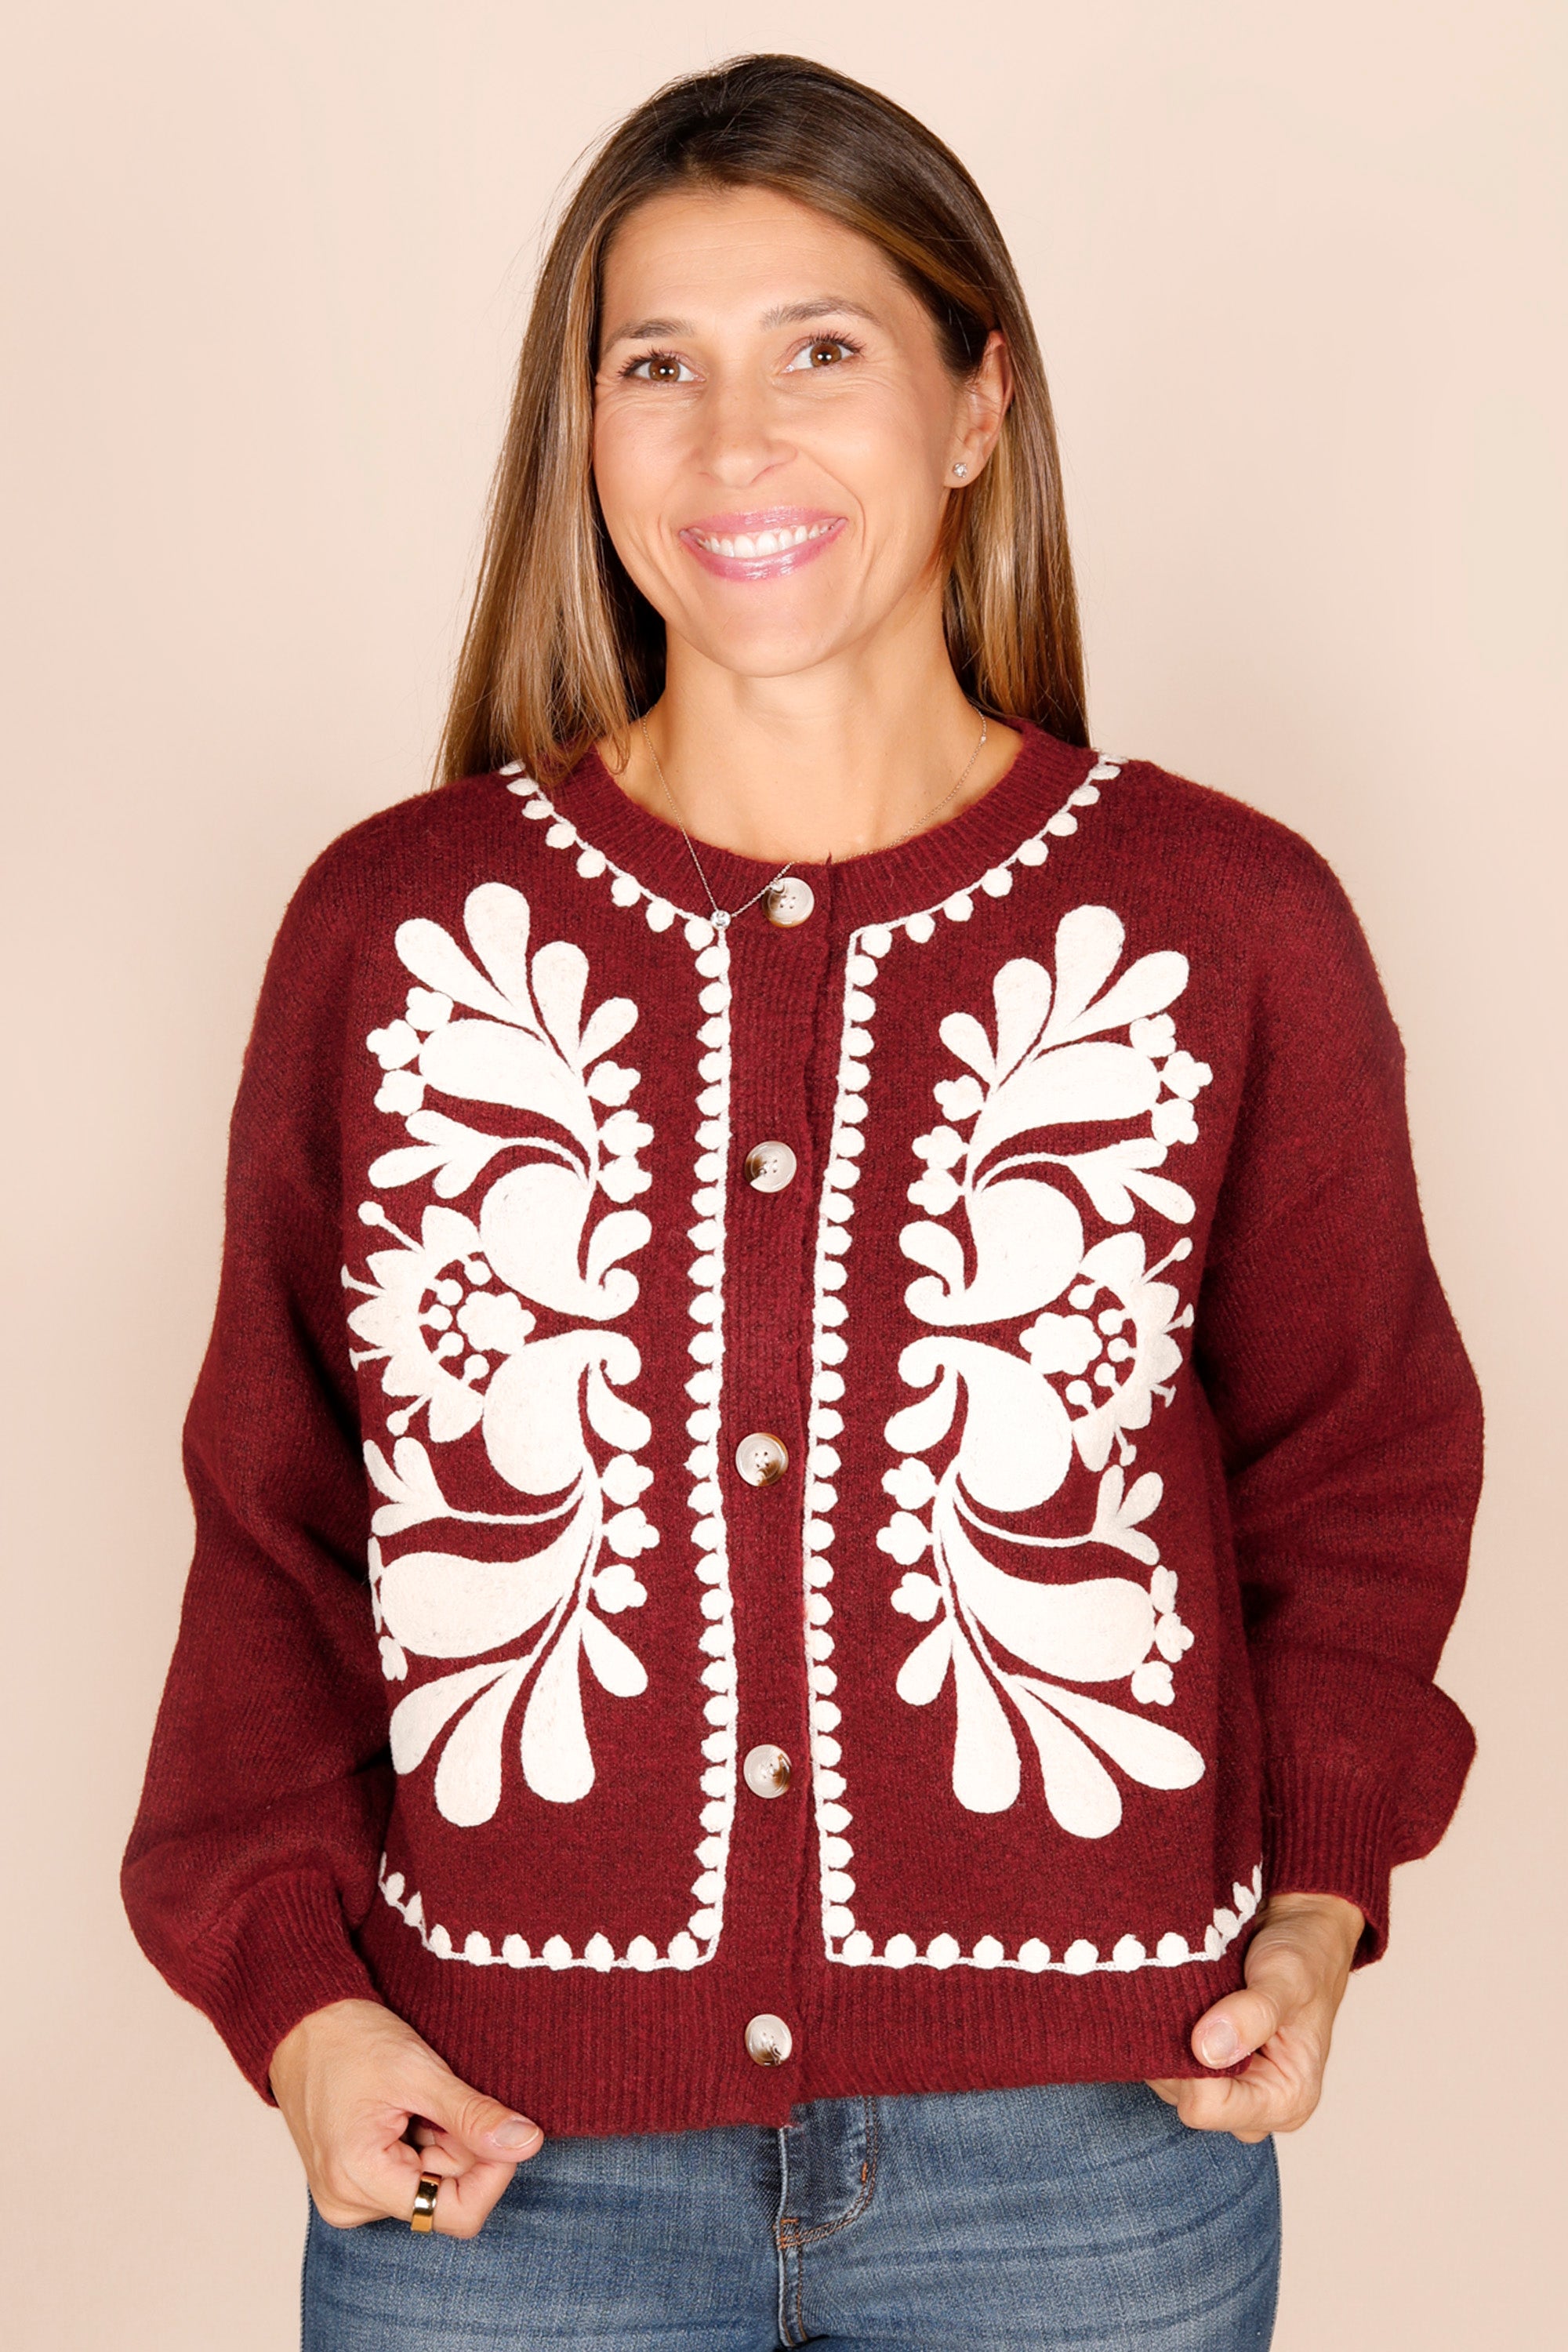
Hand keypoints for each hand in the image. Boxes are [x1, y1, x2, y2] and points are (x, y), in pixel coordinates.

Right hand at [269, 1997, 543, 2235]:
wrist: (303, 2023)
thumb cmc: (350, 2039)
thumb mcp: (420, 2072)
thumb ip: (473, 2115)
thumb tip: (528, 2145)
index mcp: (357, 2181)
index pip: (453, 2214)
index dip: (491, 2175)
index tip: (502, 2128)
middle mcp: (349, 2203)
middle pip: (444, 2198)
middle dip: (460, 2147)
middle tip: (442, 2098)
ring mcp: (349, 2196)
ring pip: (431, 2185)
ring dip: (441, 2143)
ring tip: (416, 2100)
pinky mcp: (354, 2184)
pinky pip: (410, 2177)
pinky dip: (422, 2143)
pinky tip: (404, 2111)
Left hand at [1146, 1890, 1364, 2141]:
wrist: (1301, 1933)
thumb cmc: (1305, 1958)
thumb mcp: (1287, 1979)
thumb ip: (1253, 2014)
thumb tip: (1207, 2050)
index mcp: (1285, 2100)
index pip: (1208, 2108)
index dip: (1189, 2065)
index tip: (1195, 2014)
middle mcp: (1255, 2105)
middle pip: (1183, 2096)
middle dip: (1175, 2050)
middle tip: (1189, 1998)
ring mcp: (1230, 2088)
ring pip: (1168, 2080)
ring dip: (1166, 2037)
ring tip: (1189, 1996)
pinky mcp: (1209, 2068)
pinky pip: (1167, 2062)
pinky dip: (1163, 2032)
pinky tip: (1177, 2002)